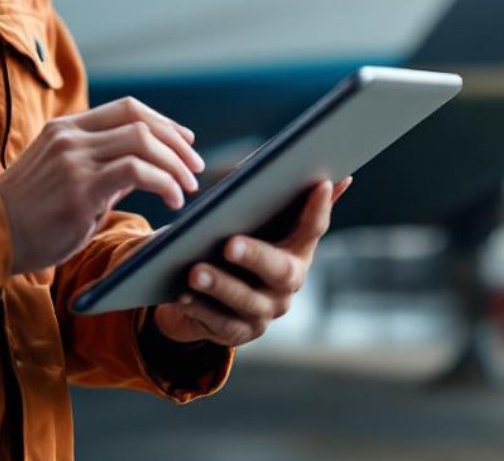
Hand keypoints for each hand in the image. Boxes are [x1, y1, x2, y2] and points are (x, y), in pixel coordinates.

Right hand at [0, 98, 203, 274]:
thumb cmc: (28, 215)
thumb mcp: (62, 177)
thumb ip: (99, 167)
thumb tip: (144, 168)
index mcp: (65, 128)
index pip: (127, 108)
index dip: (164, 122)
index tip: (186, 141)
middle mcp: (70, 137)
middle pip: (141, 121)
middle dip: (178, 144)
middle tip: (195, 168)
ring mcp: (73, 160)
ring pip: (143, 142)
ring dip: (175, 164)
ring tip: (187, 187)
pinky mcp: (79, 190)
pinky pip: (136, 171)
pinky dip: (164, 182)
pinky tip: (172, 200)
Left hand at [151, 177, 350, 346]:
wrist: (205, 295)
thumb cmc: (230, 244)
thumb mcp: (249, 220)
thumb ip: (274, 196)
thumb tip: (321, 168)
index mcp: (297, 250)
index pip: (314, 227)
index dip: (318, 208)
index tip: (317, 182)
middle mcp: (288, 285)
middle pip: (281, 271)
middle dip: (255, 256)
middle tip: (229, 244)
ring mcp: (265, 312)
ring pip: (247, 302)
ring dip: (220, 286)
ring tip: (194, 272)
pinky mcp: (239, 334)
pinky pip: (221, 324)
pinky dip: (201, 310)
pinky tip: (183, 296)